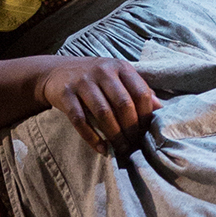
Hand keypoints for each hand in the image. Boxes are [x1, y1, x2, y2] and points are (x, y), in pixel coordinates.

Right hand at [32, 56, 159, 158]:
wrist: (56, 72)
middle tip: (134, 144)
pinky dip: (92, 138)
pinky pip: (80, 120)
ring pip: (103, 113)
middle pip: (123, 104)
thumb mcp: (117, 76)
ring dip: (115, 136)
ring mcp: (82, 82)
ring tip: (121, 149)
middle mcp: (102, 71)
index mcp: (120, 67)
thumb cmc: (94, 78)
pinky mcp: (65, 94)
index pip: (140, 92)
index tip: (147, 132)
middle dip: (131, 129)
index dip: (146, 115)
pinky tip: (102, 149)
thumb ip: (137, 89)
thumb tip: (159, 108)